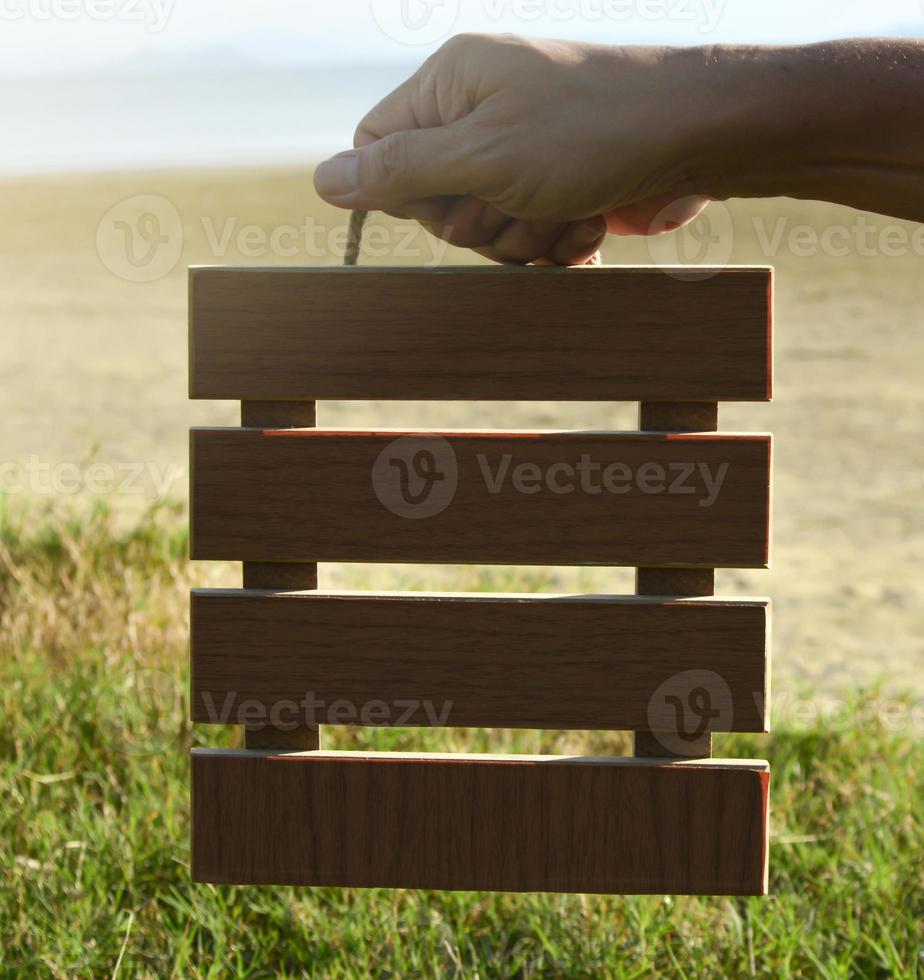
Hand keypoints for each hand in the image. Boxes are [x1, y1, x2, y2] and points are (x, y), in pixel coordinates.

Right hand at [314, 34, 710, 264]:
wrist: (698, 138)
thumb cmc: (591, 130)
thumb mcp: (483, 152)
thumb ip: (400, 170)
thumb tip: (323, 181)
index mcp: (450, 84)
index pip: (378, 148)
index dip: (406, 190)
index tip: (453, 195)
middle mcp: (479, 113)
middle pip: (433, 201)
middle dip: (482, 220)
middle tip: (522, 198)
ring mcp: (519, 152)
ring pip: (483, 229)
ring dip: (526, 234)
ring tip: (569, 206)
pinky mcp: (554, 186)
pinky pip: (526, 237)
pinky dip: (557, 240)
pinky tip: (589, 220)